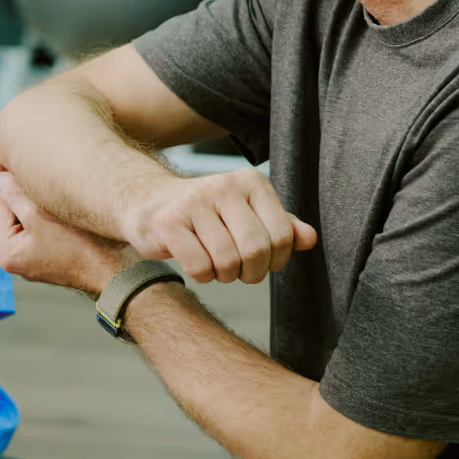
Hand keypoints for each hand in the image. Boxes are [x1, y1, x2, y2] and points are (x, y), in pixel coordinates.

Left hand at [0, 156, 134, 294]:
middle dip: (9, 188)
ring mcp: (34, 260)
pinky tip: (41, 195)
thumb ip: (14, 195)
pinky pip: (38, 227)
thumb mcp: (40, 216)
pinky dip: (39, 211)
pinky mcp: (51, 257)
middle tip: (1, 160)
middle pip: (10, 214)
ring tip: (19, 172)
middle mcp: (17, 260)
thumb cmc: (79, 245)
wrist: (114, 272)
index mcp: (8, 252)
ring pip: (25, 219)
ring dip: (25, 198)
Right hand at [125, 169, 316, 283]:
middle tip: (238, 270)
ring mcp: (194, 203)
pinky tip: (195, 264)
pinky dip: (202, 276)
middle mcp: (223, 186)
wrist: (148, 202)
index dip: (277, 260)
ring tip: (215, 265)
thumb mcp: (246, 214)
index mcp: (250, 182)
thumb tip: (310, 239)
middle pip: (257, 250)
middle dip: (251, 273)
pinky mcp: (169, 222)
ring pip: (228, 262)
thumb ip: (280, 225)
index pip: (283, 235)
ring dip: (224, 276)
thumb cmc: (205, 214)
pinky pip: (200, 267)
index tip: (262, 261)